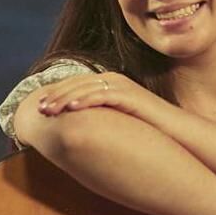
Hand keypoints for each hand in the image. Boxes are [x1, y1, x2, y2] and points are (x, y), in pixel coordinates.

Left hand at [35, 72, 166, 125]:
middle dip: (55, 96)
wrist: (176, 133)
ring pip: (84, 89)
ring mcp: (120, 86)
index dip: (56, 96)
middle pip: (75, 85)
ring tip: (48, 110)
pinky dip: (84, 101)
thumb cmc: (146, 131)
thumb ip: (98, 120)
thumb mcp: (116, 123)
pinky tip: (71, 109)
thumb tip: (79, 133)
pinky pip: (101, 96)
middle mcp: (112, 81)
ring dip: (64, 99)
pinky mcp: (129, 96)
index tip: (39, 109)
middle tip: (39, 110)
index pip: (75, 86)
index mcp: (107, 85)